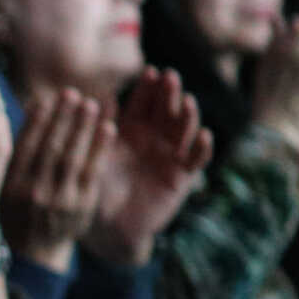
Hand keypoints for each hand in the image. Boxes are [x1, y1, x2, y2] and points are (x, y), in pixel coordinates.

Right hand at [0, 88, 113, 270]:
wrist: (35, 252)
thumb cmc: (18, 211)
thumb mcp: (5, 186)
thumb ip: (17, 154)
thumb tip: (33, 110)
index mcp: (12, 186)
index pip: (26, 146)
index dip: (38, 120)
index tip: (47, 98)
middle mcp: (34, 192)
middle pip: (51, 148)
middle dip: (63, 118)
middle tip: (73, 93)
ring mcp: (60, 200)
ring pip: (73, 157)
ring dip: (83, 128)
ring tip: (91, 104)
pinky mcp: (82, 206)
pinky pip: (93, 171)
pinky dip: (100, 148)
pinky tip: (108, 127)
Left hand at [91, 67, 211, 260]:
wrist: (108, 226)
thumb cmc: (97, 189)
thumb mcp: (96, 156)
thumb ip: (98, 130)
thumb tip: (95, 98)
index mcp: (132, 131)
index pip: (143, 103)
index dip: (148, 88)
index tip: (149, 71)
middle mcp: (154, 139)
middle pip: (166, 110)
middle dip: (169, 93)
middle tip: (170, 78)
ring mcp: (171, 156)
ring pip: (184, 130)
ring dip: (188, 116)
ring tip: (187, 102)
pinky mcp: (182, 176)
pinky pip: (196, 160)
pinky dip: (202, 148)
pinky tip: (203, 136)